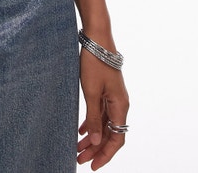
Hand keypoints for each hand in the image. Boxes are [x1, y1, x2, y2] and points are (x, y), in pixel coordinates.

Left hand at [77, 48, 129, 168]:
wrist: (97, 37)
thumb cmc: (95, 62)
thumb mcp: (91, 92)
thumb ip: (94, 118)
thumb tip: (96, 142)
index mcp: (120, 106)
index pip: (116, 139)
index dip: (105, 155)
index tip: (92, 166)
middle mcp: (120, 103)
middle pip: (110, 134)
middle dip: (96, 149)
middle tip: (79, 159)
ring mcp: (113, 96)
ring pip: (104, 124)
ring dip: (92, 137)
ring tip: (77, 147)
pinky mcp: (106, 89)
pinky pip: (101, 112)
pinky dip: (92, 123)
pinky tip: (81, 129)